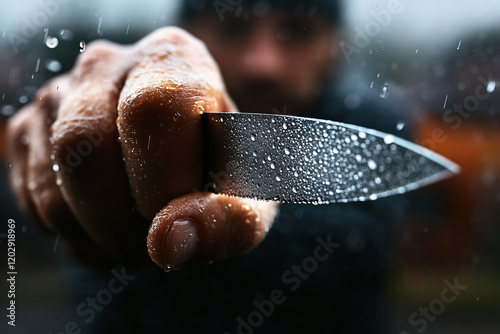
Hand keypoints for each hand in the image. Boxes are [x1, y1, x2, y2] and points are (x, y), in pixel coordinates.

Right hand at [7, 27, 277, 269]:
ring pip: (54, 184)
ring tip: (140, 238)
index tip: (181, 218)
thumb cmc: (222, 176)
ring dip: (99, 236)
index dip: (165, 180)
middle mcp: (107, 65)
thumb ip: (227, 220)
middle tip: (156, 246)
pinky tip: (111, 228)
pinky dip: (75, 235)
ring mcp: (59, 96)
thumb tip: (168, 242)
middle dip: (122, 221)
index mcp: (173, 58)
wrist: (187, 164)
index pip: (152, 110)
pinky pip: (34, 201)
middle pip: (87, 146)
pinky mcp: (29, 132)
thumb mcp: (249, 199)